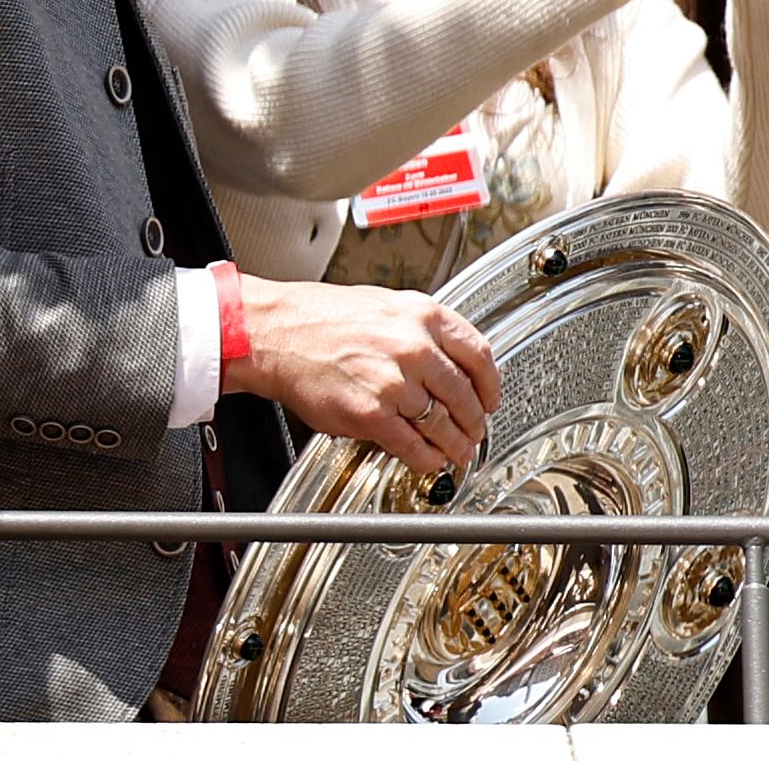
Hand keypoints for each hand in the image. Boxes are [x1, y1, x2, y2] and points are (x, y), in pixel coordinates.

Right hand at [228, 273, 502, 476]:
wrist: (276, 332)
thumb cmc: (324, 318)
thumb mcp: (390, 306)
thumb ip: (425, 331)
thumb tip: (451, 360)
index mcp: (425, 317)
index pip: (480, 356)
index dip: (491, 384)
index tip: (492, 398)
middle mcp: (415, 348)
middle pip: (465, 393)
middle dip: (475, 420)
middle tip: (477, 432)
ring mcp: (394, 383)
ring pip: (441, 422)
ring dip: (455, 443)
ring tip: (459, 451)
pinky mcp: (370, 414)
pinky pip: (410, 444)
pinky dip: (425, 458)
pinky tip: (429, 460)